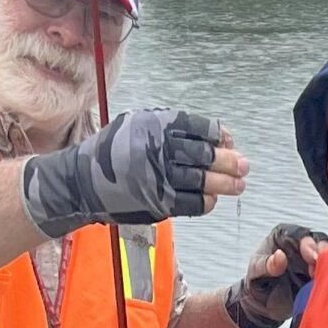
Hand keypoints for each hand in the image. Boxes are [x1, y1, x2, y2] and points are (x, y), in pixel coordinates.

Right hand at [20, 109, 249, 238]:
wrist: (82, 181)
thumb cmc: (113, 151)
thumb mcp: (137, 124)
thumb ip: (169, 126)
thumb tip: (212, 137)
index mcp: (157, 125)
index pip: (200, 128)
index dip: (219, 135)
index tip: (228, 141)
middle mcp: (159, 150)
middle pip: (205, 155)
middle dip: (229, 161)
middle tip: (244, 166)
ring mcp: (159, 177)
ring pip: (202, 181)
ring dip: (225, 184)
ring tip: (239, 185)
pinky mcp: (157, 202)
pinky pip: (192, 203)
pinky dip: (206, 201)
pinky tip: (213, 199)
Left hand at [224, 223, 327, 327]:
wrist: (262, 304)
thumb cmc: (257, 281)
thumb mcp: (255, 271)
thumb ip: (267, 264)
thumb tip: (280, 256)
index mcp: (283, 236)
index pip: (299, 234)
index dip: (308, 244)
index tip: (311, 258)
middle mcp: (300, 244)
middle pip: (318, 241)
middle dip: (322, 252)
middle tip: (320, 267)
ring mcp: (311, 259)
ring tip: (324, 276)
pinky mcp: (318, 273)